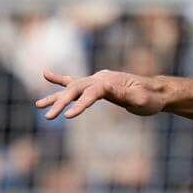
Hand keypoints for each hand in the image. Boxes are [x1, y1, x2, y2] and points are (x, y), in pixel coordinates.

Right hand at [38, 69, 167, 120]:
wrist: (155, 91)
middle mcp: (100, 78)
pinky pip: (75, 82)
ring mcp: (97, 80)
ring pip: (71, 87)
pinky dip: (60, 80)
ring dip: (55, 96)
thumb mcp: (143, 99)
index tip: (68, 116)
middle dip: (61, 102)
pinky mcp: (96, 86)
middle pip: (76, 89)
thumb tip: (118, 91)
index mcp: (110, 82)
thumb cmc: (151, 98)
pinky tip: (46, 75)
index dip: (80, 104)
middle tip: (49, 117)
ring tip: (37, 105)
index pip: (91, 92)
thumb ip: (130, 96)